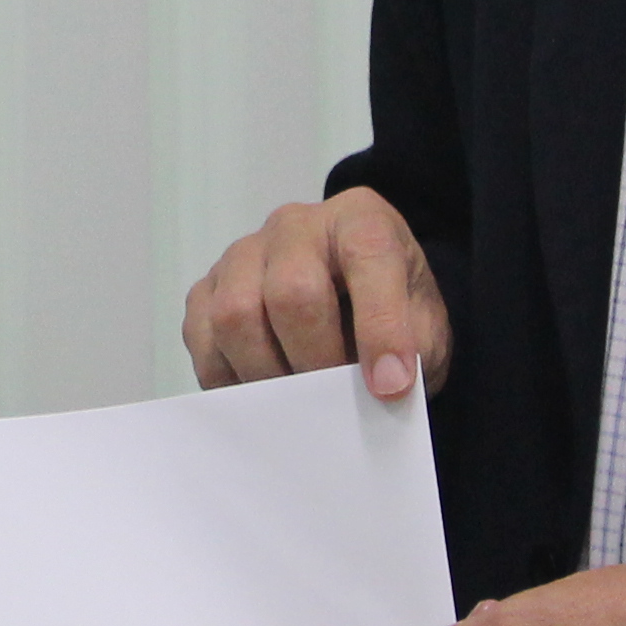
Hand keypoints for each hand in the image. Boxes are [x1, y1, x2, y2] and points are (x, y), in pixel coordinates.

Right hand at [183, 188, 449, 403]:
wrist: (355, 300)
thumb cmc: (392, 312)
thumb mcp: (425, 327)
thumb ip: (411, 351)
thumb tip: (377, 391)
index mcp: (361, 220)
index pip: (368, 257)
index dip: (380, 327)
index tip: (391, 387)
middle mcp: (297, 224)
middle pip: (290, 290)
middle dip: (314, 360)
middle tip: (333, 404)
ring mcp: (244, 252)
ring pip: (234, 313)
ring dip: (266, 373)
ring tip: (295, 405)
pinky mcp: (208, 286)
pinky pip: (201, 333)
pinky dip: (227, 376)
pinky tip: (259, 396)